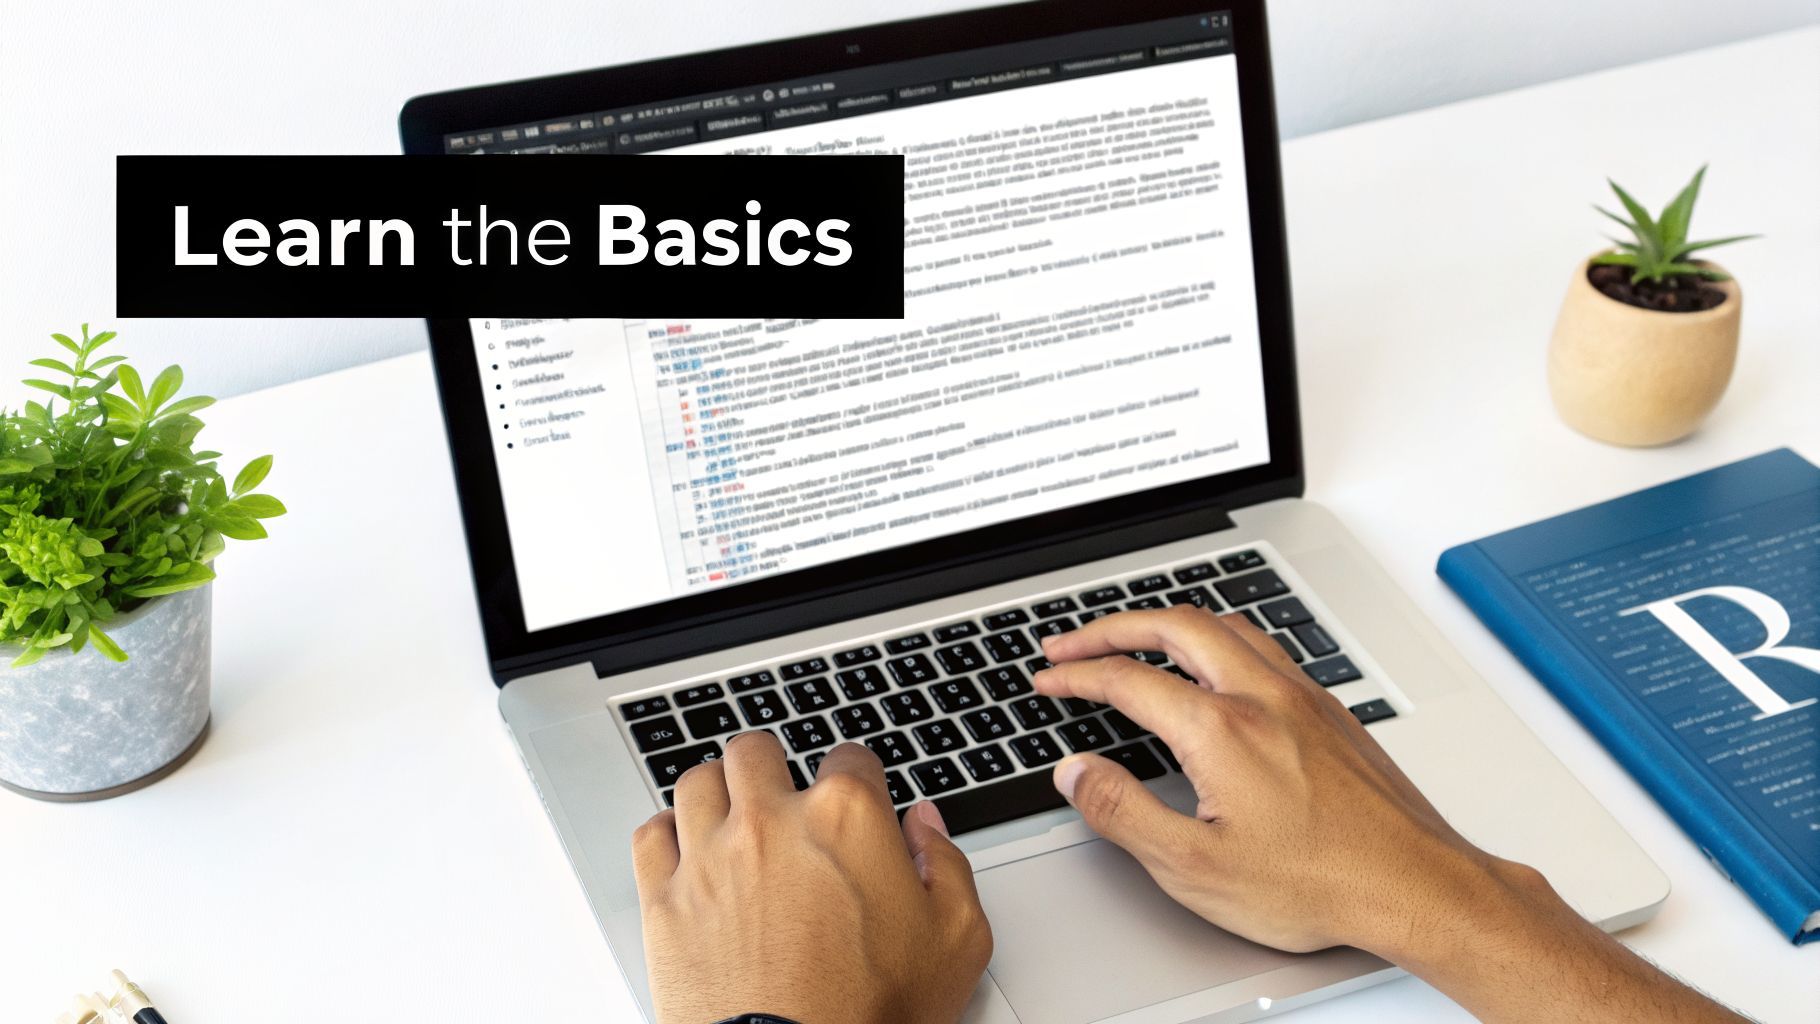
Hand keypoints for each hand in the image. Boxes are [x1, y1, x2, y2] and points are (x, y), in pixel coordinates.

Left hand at [632, 732, 991, 1023]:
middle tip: (785, 797)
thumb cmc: (870, 1015)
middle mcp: (770, 821)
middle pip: (757, 750)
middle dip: (774, 767)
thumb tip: (924, 826)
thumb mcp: (956, 940)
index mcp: (846, 818)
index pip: (849, 755)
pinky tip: (689, 851)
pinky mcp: (665, 898)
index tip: (856, 796)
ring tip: (733, 817)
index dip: (858, 775)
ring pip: (698, 780)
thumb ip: (947, 864)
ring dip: (718, 792)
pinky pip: (651, 833)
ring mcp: (710, 857)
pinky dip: (668, 833)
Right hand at [1034, 603, 1489, 956]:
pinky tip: (1216, 662)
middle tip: (1074, 643)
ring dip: (1167, 623)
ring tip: (1134, 637)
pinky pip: (1263, 646)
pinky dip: (1218, 637)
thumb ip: (1124, 813)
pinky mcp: (1329, 710)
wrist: (1416, 886)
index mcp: (1221, 731)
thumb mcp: (1195, 868)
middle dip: (1112, 627)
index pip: (1128, 679)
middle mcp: (1262, 697)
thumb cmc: (1321, 883)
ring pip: (1224, 626)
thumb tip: (1077, 774)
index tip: (1049, 680)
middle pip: (1174, 627)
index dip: (1076, 675)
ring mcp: (1301, 697)